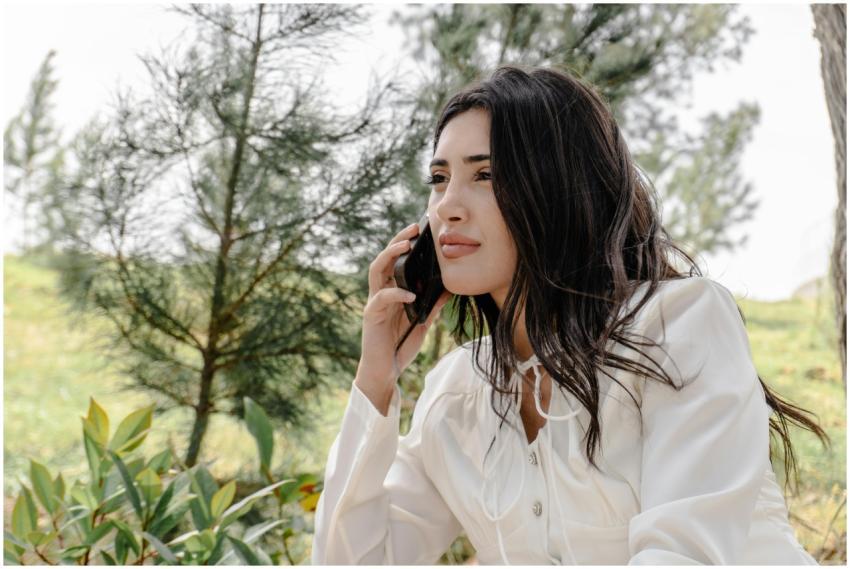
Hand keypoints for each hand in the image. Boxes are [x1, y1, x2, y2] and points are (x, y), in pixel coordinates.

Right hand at [355, 222, 451, 412]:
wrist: (386, 372)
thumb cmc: (401, 346)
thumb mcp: (423, 321)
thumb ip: (433, 304)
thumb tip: (449, 287)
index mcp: (392, 290)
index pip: (396, 261)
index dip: (405, 243)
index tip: (421, 229)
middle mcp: (380, 292)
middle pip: (384, 258)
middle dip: (397, 241)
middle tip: (413, 229)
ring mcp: (374, 303)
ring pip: (376, 270)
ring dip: (389, 256)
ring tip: (405, 247)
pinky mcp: (371, 316)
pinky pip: (381, 299)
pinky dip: (396, 294)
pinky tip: (410, 295)